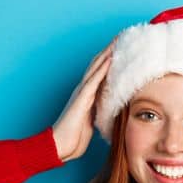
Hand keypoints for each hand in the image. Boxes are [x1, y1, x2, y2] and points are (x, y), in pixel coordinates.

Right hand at [52, 36, 116, 162]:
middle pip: (99, 65)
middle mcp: (84, 90)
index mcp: (88, 95)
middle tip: (122, 36)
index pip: (101, 72)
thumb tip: (113, 111)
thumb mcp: (93, 122)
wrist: (59, 146)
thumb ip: (101, 112)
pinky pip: (93, 80)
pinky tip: (110, 58)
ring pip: (96, 68)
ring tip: (118, 41)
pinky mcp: (81, 99)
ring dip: (107, 53)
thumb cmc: (74, 137)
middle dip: (110, 50)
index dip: (111, 59)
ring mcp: (82, 93)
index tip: (123, 48)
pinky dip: (102, 68)